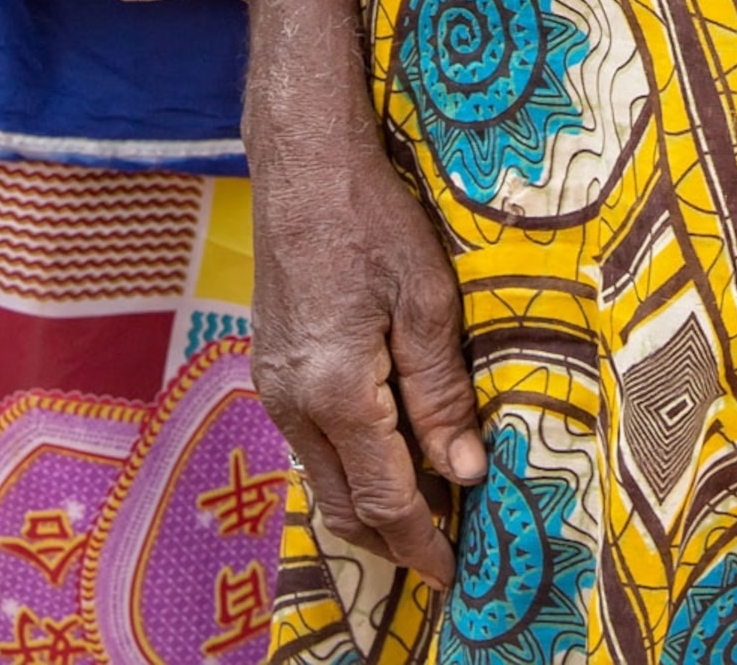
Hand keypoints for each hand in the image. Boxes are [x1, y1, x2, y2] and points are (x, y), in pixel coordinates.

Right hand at [245, 0, 485, 585]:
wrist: (301, 160)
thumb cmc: (372, 216)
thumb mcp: (427, 300)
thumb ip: (441, 394)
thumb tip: (466, 472)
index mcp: (334, 392)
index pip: (385, 499)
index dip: (423, 543)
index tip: (455, 576)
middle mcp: (291, 404)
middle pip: (346, 505)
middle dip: (396, 537)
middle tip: (448, 549)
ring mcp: (273, 386)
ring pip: (323, 478)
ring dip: (371, 502)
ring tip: (427, 507)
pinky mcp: (270, 364)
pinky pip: (310, 443)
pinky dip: (349, 465)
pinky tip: (386, 449)